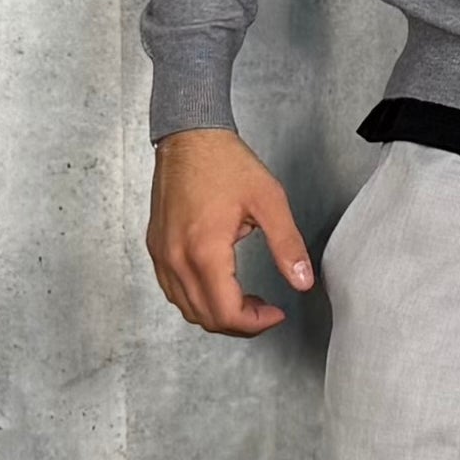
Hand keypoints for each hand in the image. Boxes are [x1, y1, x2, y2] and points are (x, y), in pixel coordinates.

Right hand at [147, 128, 314, 335]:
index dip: (255, 323)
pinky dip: (196, 299)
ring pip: (186, 309)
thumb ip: (287, 245)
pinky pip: (172, 290)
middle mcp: (176, 258)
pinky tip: (218, 285)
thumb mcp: (269, 200)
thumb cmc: (225, 162)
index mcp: (204, 250)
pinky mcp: (156, 247)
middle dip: (240, 323)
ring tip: (245, 299)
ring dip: (217, 314)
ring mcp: (161, 254)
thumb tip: (303, 281)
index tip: (276, 312)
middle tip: (265, 309)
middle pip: (205, 318)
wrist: (189, 135)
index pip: (226, 313)